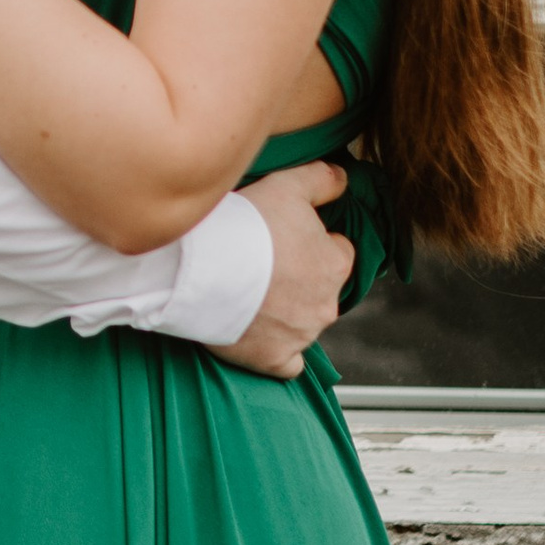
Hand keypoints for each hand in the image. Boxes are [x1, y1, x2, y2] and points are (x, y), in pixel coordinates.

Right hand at [211, 162, 352, 377]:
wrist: (200, 268)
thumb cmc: (246, 224)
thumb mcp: (288, 184)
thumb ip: (322, 179)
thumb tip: (343, 179)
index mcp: (335, 264)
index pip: (337, 251)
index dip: (310, 242)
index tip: (282, 238)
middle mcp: (327, 304)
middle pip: (320, 289)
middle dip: (298, 279)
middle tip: (260, 264)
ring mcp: (301, 336)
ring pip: (303, 324)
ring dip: (285, 312)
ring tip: (248, 294)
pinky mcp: (274, 359)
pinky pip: (287, 364)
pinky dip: (278, 353)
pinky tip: (261, 339)